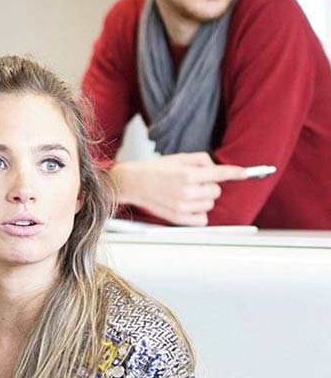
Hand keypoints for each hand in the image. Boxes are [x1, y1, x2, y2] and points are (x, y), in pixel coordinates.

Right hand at [110, 153, 247, 225]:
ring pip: (210, 205)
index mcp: (187, 174)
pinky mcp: (177, 218)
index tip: (245, 173)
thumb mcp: (179, 158)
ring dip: (204, 199)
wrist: (133, 182)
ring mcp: (182, 207)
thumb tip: (217, 169)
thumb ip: (201, 161)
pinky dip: (199, 213)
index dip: (236, 173)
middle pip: (216, 191)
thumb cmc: (155, 169)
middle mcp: (186, 191)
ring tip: (188, 193)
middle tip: (195, 182)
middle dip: (210, 185)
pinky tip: (189, 205)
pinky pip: (202, 219)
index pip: (220, 174)